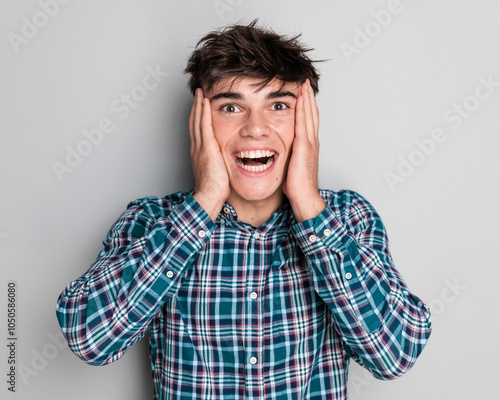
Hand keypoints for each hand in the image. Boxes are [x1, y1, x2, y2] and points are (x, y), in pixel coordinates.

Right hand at [189, 88, 229, 220]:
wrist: (209, 196)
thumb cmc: (215, 191)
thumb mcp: (218, 174)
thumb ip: (220, 165)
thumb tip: (227, 165)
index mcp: (199, 154)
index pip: (198, 132)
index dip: (199, 118)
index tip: (201, 108)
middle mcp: (197, 148)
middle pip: (195, 123)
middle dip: (197, 108)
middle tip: (198, 95)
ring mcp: (200, 147)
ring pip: (198, 121)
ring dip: (199, 105)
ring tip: (201, 93)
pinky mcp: (207, 148)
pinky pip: (205, 125)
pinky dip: (204, 112)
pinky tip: (206, 101)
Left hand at [283, 80, 325, 221]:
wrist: (304, 198)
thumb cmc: (297, 187)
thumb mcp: (291, 167)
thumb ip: (287, 156)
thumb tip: (277, 153)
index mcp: (308, 147)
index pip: (308, 122)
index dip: (307, 107)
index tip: (303, 95)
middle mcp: (311, 142)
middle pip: (311, 115)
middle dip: (309, 98)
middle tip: (306, 83)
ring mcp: (309, 144)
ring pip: (309, 116)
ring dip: (307, 99)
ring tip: (305, 85)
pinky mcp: (304, 147)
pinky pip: (303, 124)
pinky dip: (303, 110)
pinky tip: (300, 99)